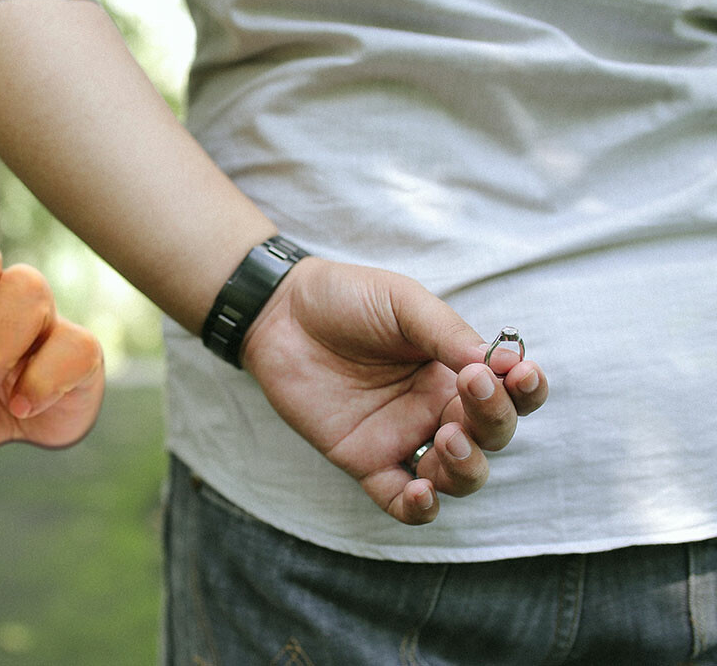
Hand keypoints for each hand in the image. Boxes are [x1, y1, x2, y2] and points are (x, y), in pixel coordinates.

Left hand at [241, 257, 547, 524]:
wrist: (280, 312)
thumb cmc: (345, 298)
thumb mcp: (401, 302)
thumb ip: (445, 331)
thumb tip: (495, 361)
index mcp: (455, 369)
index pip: (512, 393)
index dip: (526, 391)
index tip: (516, 372)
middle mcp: (437, 408)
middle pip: (492, 436)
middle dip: (494, 420)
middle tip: (472, 390)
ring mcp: (402, 437)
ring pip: (458, 476)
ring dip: (467, 467)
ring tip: (448, 438)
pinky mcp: (365, 460)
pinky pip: (399, 501)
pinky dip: (418, 508)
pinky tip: (421, 493)